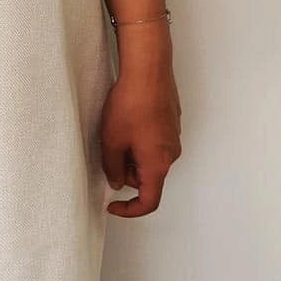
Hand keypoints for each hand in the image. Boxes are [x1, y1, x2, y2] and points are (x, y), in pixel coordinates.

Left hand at [100, 63, 181, 217]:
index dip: (130, 209)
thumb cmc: (130, 105)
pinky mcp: (170, 123)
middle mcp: (171, 154)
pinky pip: (154, 141)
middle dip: (126, 171)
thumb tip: (116, 182)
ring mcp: (173, 137)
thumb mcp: (112, 141)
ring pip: (149, 158)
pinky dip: (139, 139)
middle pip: (147, 177)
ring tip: (116, 129)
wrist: (149, 72)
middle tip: (108, 150)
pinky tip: (127, 118)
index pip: (149, 200)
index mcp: (158, 164)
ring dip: (131, 152)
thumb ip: (113, 167)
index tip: (112, 205)